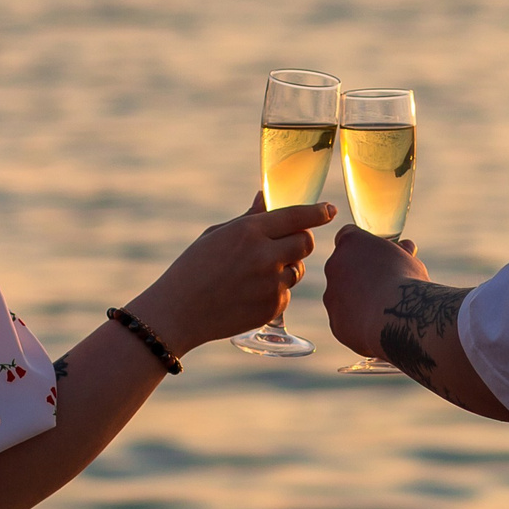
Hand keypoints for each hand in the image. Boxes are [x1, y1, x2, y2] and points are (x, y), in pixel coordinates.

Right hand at [130, 195, 335, 351]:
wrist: (179, 312)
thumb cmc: (193, 268)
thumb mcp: (217, 235)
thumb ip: (249, 217)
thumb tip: (265, 196)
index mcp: (249, 231)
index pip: (297, 217)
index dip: (318, 212)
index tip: (330, 210)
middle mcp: (265, 256)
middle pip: (306, 243)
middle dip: (300, 241)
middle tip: (284, 245)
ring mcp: (271, 284)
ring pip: (297, 269)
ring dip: (285, 268)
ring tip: (253, 274)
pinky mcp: (273, 307)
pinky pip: (286, 293)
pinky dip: (275, 291)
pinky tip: (247, 294)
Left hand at [321, 226, 426, 359]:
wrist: (401, 316)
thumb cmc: (407, 282)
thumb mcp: (410, 260)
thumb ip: (401, 252)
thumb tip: (406, 247)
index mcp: (351, 242)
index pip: (348, 237)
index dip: (362, 248)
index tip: (374, 257)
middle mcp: (334, 264)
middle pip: (341, 267)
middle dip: (357, 275)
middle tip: (380, 285)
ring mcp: (331, 294)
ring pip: (341, 296)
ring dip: (356, 300)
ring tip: (382, 308)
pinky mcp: (335, 321)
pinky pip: (345, 320)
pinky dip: (357, 322)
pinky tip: (376, 325)